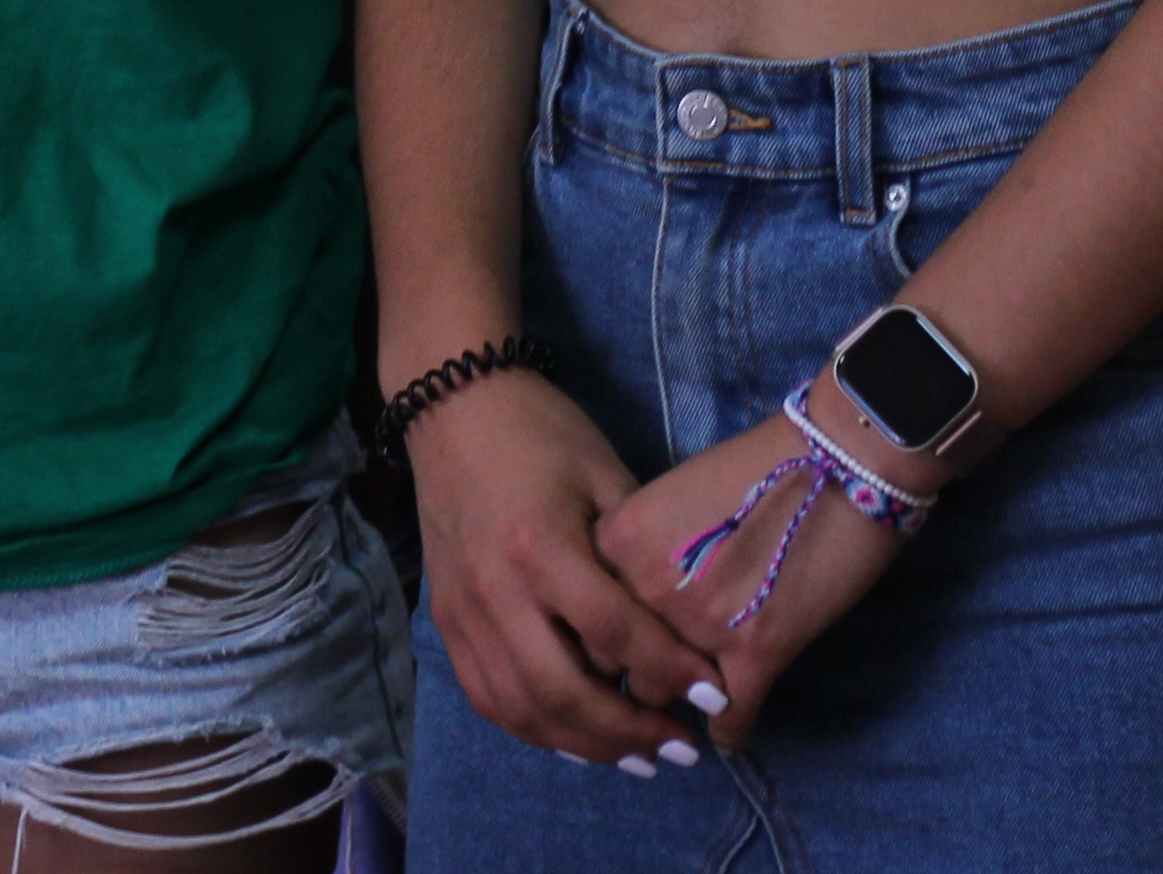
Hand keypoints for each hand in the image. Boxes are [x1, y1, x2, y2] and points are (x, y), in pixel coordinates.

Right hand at [402, 370, 727, 770]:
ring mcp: (462, 610)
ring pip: (521, 708)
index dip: (671, 673)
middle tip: (681, 748)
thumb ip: (637, 554)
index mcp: (540, 547)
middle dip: (629, 731)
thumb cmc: (542, 433)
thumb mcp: (605, 477)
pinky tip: (576, 739)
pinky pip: (486, 696)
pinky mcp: (445, 618)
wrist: (453, 405)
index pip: (615, 634)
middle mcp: (494, 589)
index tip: (717, 699)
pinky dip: (534, 729)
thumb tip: (686, 626)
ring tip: (638, 758)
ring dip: (584, 744)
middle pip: (563, 690)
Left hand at [592, 401, 908, 752]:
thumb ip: (641, 552)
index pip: (580, 609)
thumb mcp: (670, 500)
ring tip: (681, 710)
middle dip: (627, 673)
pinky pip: (728, 719)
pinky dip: (728, 730)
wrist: (835, 463)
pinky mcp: (757, 653)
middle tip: (643, 685)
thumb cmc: (755, 470)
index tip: (608, 648)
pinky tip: (727, 730)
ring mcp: (697, 623)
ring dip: (673, 703)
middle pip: (611, 659)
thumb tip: (632, 602)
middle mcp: (644, 585)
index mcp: (617, 540)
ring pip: (661, 694)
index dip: (594, 632)